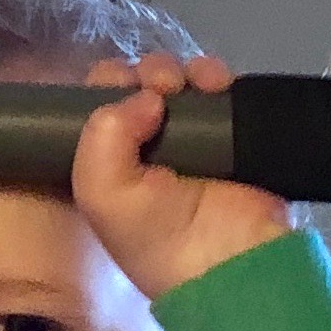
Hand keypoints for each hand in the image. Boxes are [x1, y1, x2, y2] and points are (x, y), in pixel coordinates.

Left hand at [72, 52, 289, 301]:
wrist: (232, 260)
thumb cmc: (161, 237)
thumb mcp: (103, 197)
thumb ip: (102, 136)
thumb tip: (149, 96)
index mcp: (110, 165)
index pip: (97, 106)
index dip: (107, 86)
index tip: (122, 85)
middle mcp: (147, 149)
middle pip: (139, 86)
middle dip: (147, 74)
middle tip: (163, 86)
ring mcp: (192, 141)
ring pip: (179, 82)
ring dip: (182, 71)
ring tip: (193, 84)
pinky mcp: (232, 134)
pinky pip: (220, 89)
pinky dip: (216, 77)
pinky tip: (219, 83)